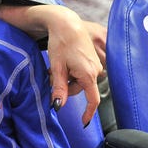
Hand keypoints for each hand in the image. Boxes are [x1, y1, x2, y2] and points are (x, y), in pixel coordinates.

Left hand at [45, 8, 103, 124]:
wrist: (66, 24)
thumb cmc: (61, 44)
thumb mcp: (57, 68)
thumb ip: (58, 88)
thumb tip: (58, 106)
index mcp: (88, 75)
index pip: (92, 100)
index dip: (88, 112)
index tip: (83, 122)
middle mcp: (96, 71)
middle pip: (79, 89)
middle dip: (64, 86)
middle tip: (51, 75)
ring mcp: (96, 65)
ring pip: (79, 81)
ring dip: (66, 78)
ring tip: (55, 67)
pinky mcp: (92, 60)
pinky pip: (81, 72)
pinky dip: (70, 71)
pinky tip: (62, 63)